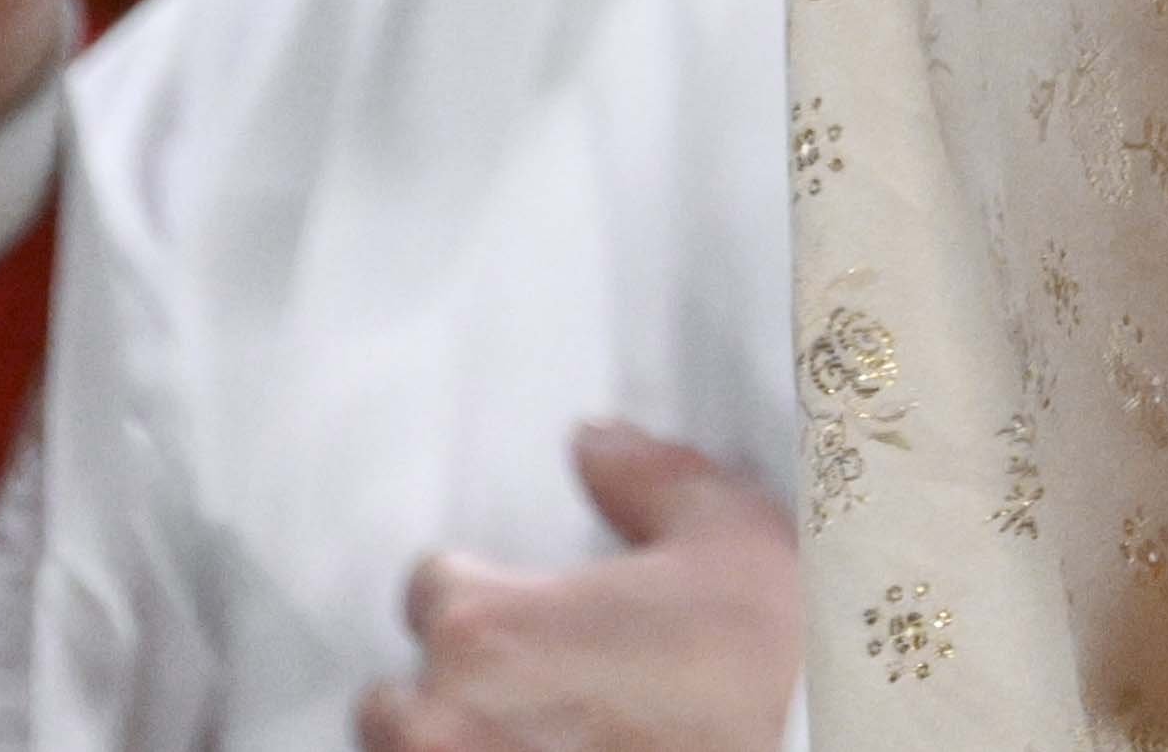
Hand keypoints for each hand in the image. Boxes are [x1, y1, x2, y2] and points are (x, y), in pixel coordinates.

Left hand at [361, 427, 806, 751]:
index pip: (433, 589)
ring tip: (538, 740)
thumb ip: (648, 478)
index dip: (488, 593)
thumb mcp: (731, 539)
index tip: (533, 610)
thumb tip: (599, 446)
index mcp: (488, 632)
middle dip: (453, 695)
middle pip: (398, 701)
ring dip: (457, 749)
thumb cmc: (769, 673)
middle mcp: (447, 726)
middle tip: (536, 695)